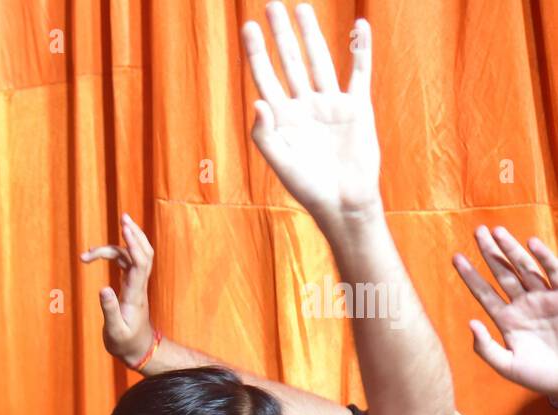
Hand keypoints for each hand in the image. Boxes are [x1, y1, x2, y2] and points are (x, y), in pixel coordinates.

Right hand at [80, 213, 155, 365]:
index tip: (124, 228)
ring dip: (122, 243)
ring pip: (134, 256)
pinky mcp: (130, 286)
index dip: (133, 243)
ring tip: (94, 246)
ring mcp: (136, 285)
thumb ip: (109, 310)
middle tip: (124, 217)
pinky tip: (101, 253)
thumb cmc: (125, 343)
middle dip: (135, 234)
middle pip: (144, 253)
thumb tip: (103, 288)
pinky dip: (117, 253)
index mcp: (135, 295)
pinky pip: (128, 263)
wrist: (139, 350)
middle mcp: (138, 286)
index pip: (139, 263)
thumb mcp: (114, 331)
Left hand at [241, 3, 379, 230]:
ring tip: (302, 7)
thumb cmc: (308, 188)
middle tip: (272, 5)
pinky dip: (360, 50)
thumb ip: (265, 135)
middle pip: (290, 62)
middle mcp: (304, 106)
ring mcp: (331, 104)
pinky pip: (359, 72)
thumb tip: (258, 101)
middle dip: (281, 35)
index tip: (248, 27)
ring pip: (319, 60)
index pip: (265, 77)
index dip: (257, 53)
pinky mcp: (357, 107)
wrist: (344, 201)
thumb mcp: (281, 163)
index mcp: (282, 118)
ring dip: (311, 34)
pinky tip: (359, 27)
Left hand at [453, 226, 557, 397]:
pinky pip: (554, 272)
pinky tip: (530, 243)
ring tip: (496, 231)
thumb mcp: (508, 365)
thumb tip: (470, 323)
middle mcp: (524, 305)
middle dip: (490, 252)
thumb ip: (485, 348)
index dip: (470, 275)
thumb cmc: (541, 376)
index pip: (484, 293)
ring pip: (525, 268)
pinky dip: (543, 258)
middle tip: (477, 231)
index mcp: (507, 319)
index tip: (455, 257)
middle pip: (503, 273)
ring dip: (511, 249)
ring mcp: (545, 299)